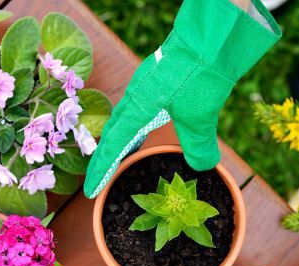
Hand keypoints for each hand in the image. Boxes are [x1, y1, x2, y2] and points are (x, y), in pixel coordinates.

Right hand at [83, 0, 280, 198]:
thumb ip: (199, 147)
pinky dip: (136, 122)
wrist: (208, 41)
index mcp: (137, 110)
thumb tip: (203, 167)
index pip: (113, 147)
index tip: (90, 191)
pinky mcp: (156, 78)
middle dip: (104, 157)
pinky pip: (137, 106)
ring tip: (120, 156)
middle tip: (99, 177)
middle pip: (112, 132)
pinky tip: (147, 124)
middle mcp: (135, 97)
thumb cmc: (198, 77)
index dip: (101, 171)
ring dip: (120, 139)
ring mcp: (144, 85)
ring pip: (124, 117)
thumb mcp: (200, 119)